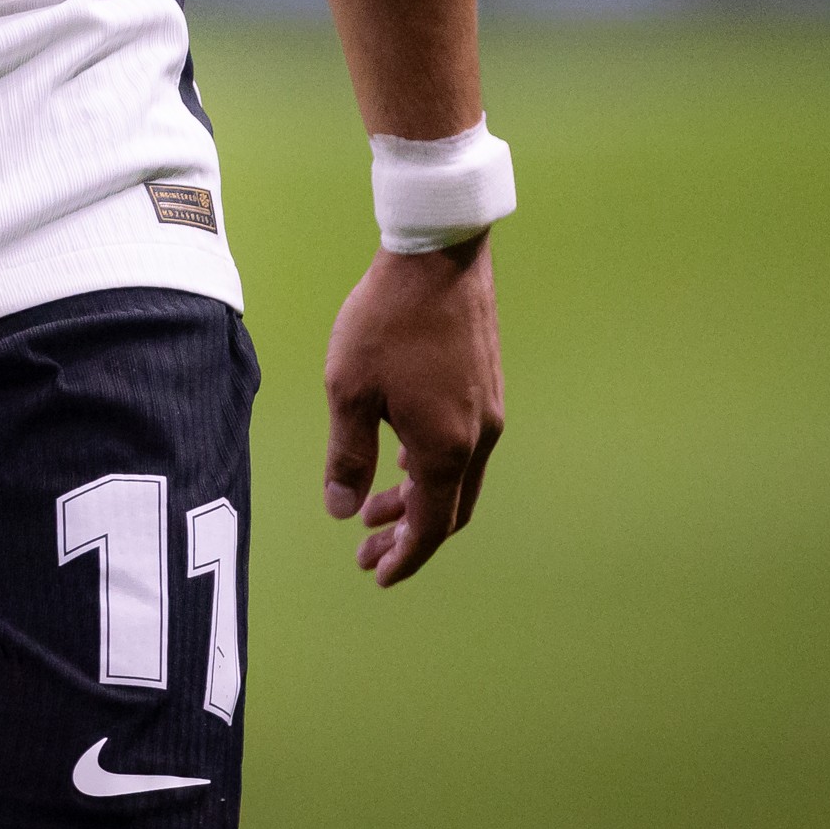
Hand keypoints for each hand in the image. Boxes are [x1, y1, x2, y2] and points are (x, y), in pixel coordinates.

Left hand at [323, 234, 503, 586]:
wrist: (438, 255)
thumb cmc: (386, 320)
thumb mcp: (349, 390)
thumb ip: (347, 456)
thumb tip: (341, 510)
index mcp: (445, 448)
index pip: (429, 525)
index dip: (404, 557)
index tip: (376, 573)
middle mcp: (477, 438)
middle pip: (448, 509)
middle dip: (408, 535)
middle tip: (367, 549)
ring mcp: (488, 411)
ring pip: (456, 478)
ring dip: (418, 499)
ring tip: (374, 507)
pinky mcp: (486, 386)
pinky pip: (462, 447)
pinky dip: (432, 466)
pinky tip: (401, 456)